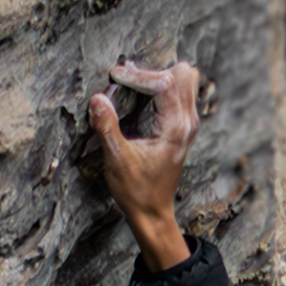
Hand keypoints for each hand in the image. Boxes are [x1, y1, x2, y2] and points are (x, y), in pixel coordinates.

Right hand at [88, 61, 203, 271]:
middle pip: (182, 74)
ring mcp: (188, 124)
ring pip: (185, 80)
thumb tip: (97, 98)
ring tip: (131, 87)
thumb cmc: (137, 191)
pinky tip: (139, 98)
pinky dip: (161, 87)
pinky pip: (180, 93)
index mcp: (175, 128)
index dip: (138, 74)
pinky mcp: (182, 126)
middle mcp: (188, 122)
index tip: (114, 76)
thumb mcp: (117, 161)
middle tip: (124, 81)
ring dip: (158, 77)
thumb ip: (107, 127)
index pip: (165, 82)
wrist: (152, 213)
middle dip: (151, 72)